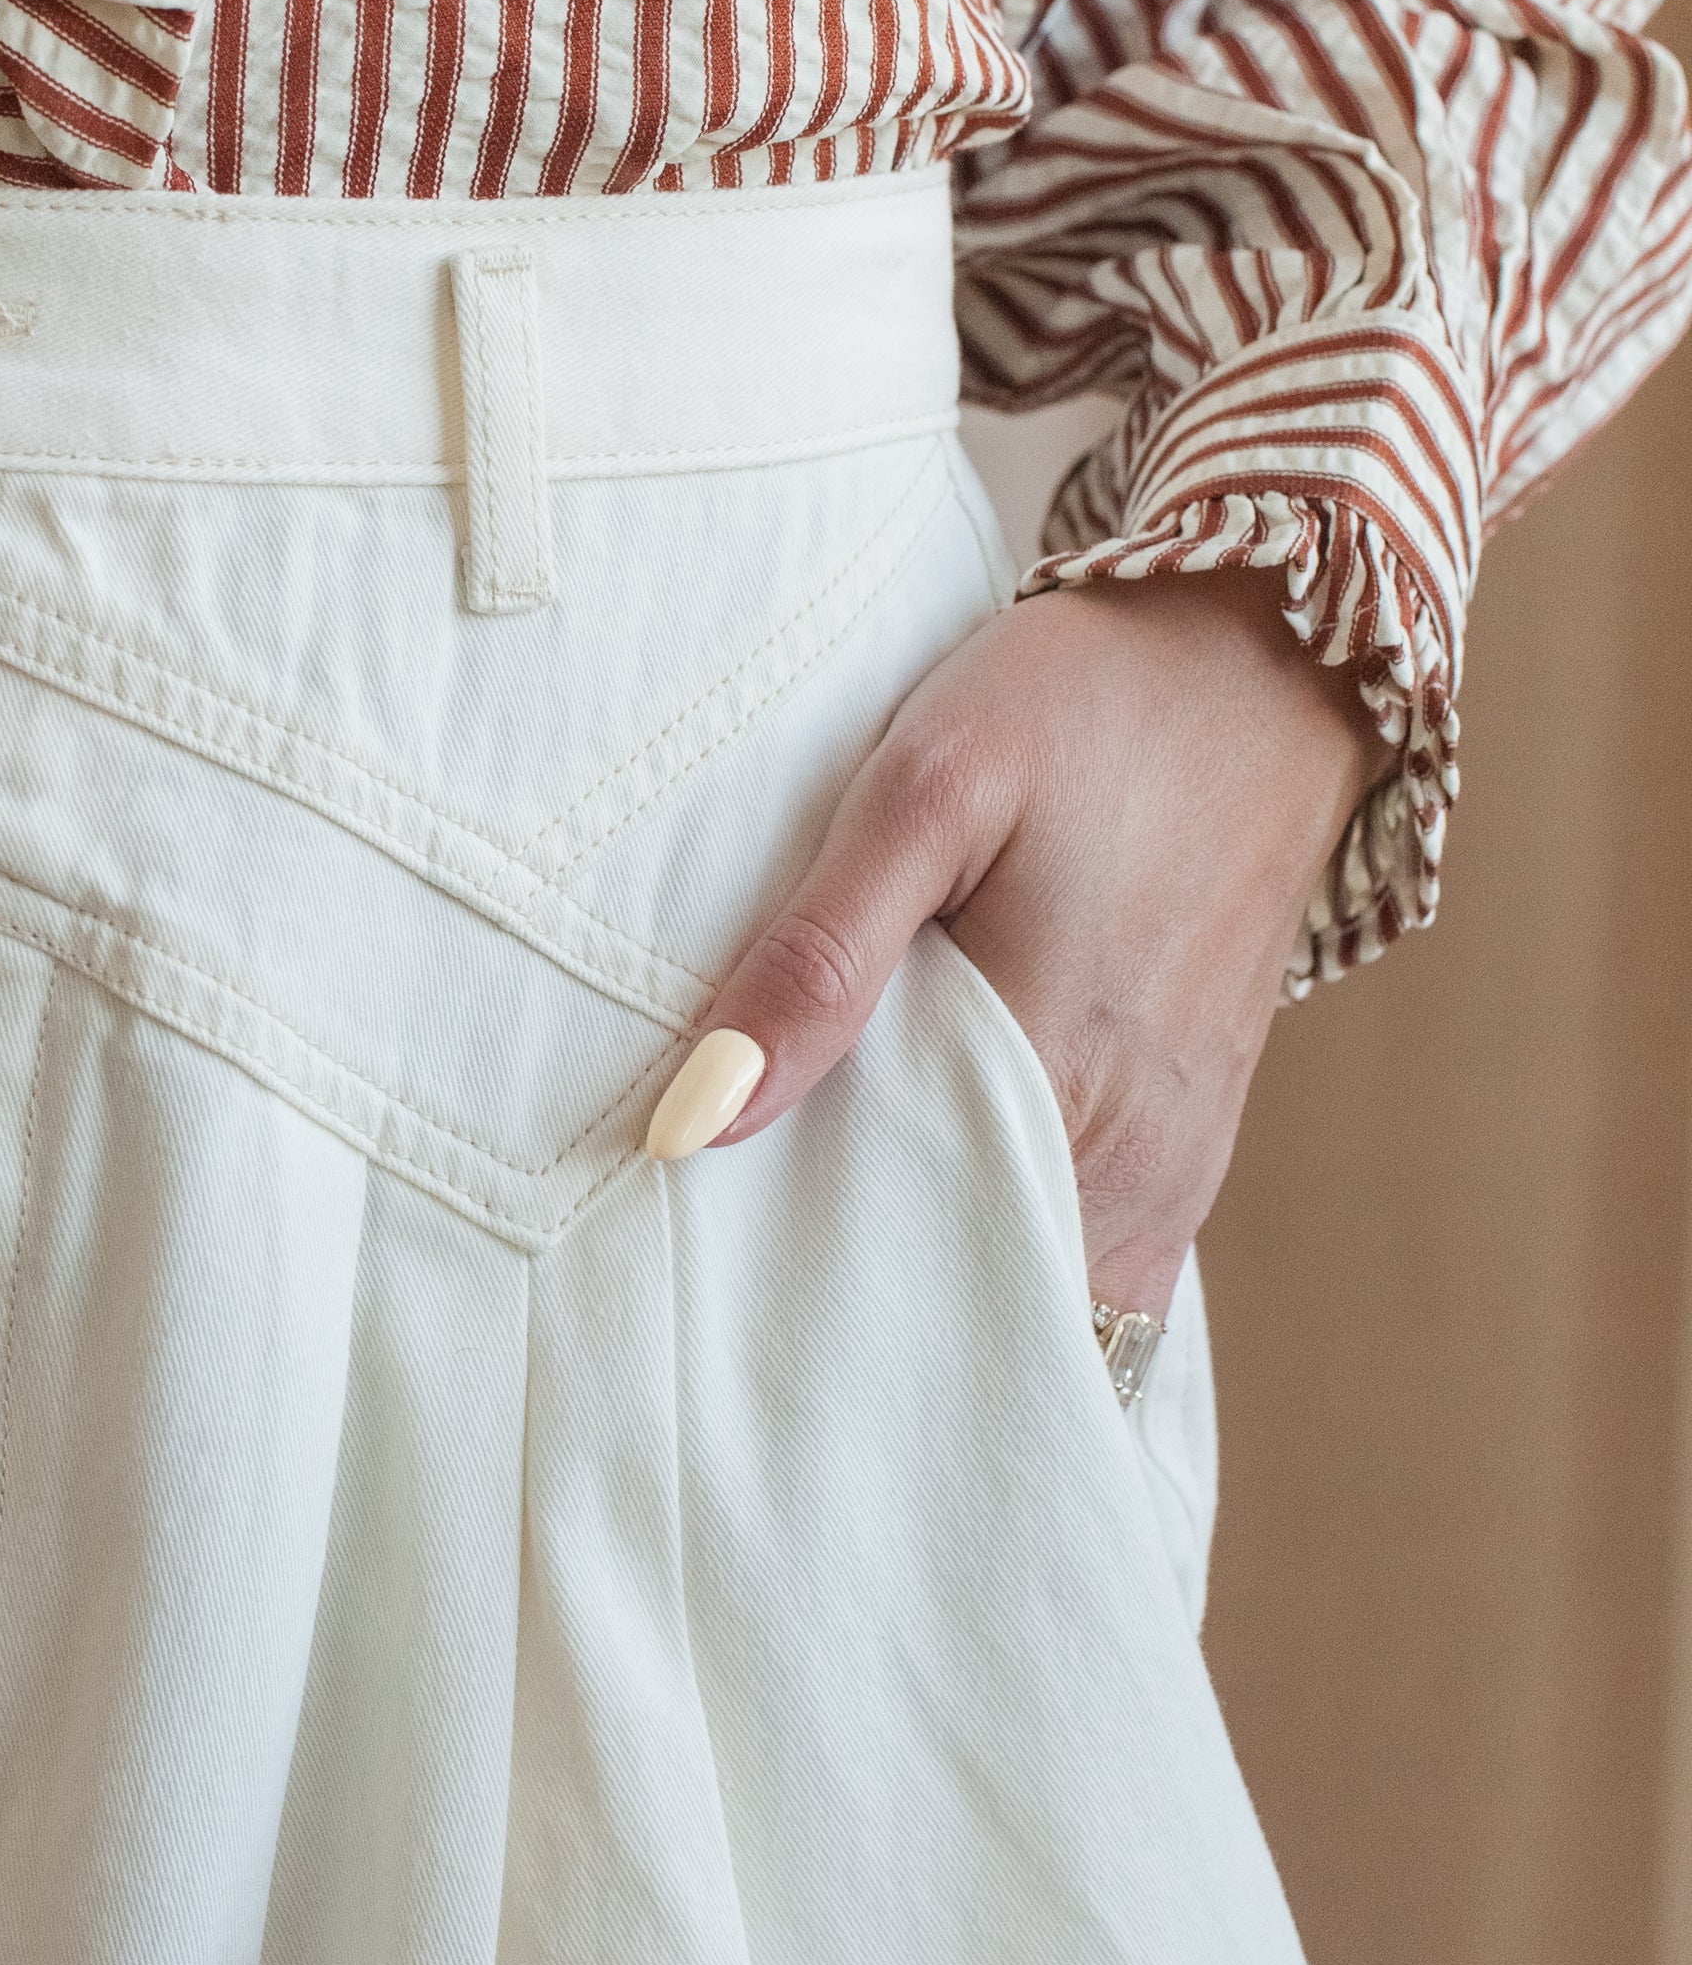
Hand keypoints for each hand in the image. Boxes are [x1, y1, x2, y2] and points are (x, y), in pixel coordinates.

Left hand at [642, 574, 1394, 1313]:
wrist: (1266, 651)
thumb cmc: (1088, 705)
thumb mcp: (927, 790)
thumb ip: (818, 959)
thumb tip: (697, 1123)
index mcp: (1058, 1081)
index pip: (917, 1281)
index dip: (814, 1308)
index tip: (725, 1294)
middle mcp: (1136, 1149)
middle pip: (978, 1302)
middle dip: (870, 1312)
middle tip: (751, 1276)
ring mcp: (1179, 1149)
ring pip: (1047, 1287)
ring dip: (944, 1280)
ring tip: (828, 1238)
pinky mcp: (1196, 1125)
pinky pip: (1102, 1246)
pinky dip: (1017, 1243)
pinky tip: (930, 1194)